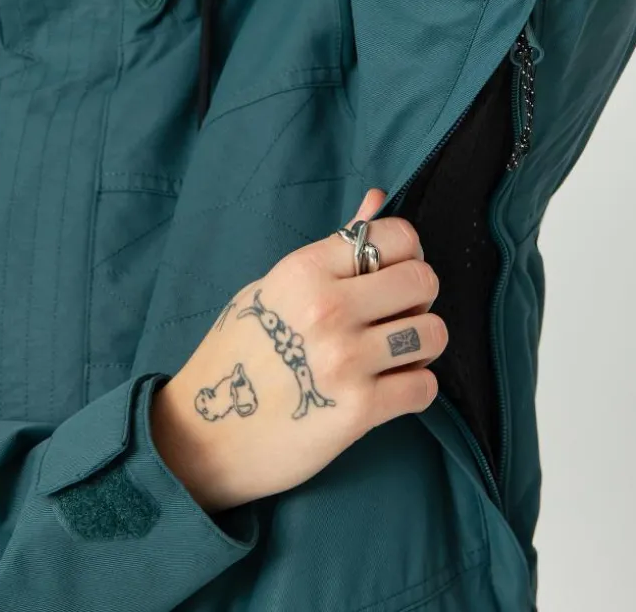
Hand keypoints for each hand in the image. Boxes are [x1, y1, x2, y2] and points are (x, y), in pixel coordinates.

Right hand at [150, 187, 447, 513]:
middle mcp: (328, 308)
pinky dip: (414, 388)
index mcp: (305, 269)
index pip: (396, 236)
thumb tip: (377, 198)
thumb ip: (334, 248)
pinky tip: (388, 388)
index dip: (404, 253)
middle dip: (419, 297)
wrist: (202, 436)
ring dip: (421, 344)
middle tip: (394, 315)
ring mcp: (345, 360)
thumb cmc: (238, 353)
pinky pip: (424, 388)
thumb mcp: (275, 288)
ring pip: (433, 334)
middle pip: (423, 281)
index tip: (389, 272)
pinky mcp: (358, 412)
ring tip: (393, 353)